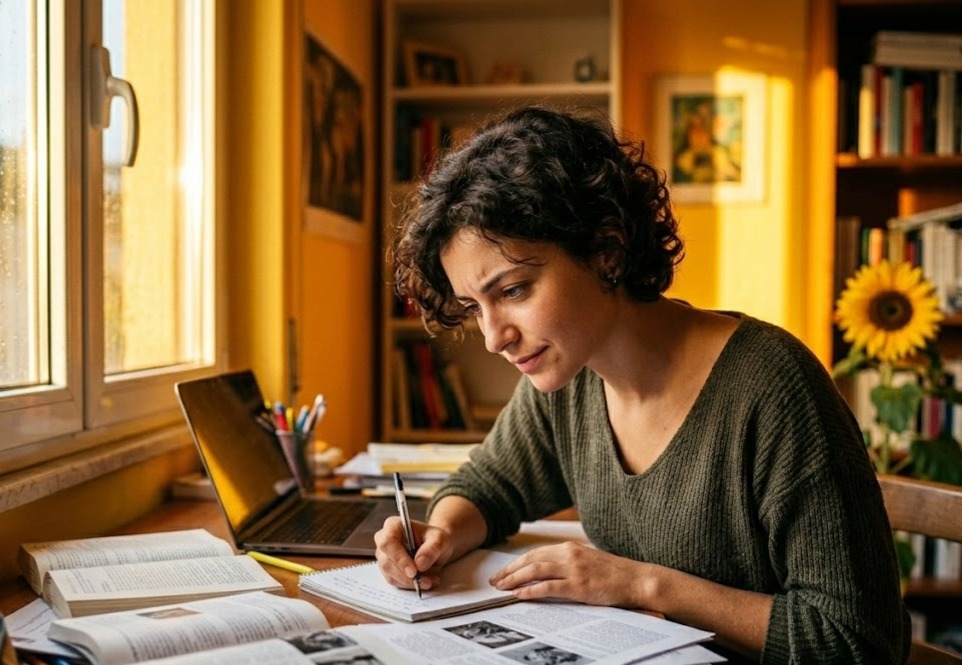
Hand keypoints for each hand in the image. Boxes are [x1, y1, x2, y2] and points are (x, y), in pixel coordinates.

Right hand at [373, 516, 454, 590]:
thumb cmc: (435, 539)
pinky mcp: (388, 570)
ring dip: (410, 582)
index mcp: (393, 526)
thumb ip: (432, 548)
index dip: (398, 558)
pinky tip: (425, 582)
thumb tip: (419, 564)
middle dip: (406, 575)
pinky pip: (395, 582)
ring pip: (390, 575)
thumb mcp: (440, 539)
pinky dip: (410, 585)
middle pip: (386, 562)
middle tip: (425, 581)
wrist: (435, 547)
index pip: (387, 542)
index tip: (413, 571)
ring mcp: (384, 557)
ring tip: (430, 581)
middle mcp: (384, 540)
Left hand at [488, 542, 651, 607]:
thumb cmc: (614, 574)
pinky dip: (531, 591)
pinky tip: (520, 595)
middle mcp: (569, 554)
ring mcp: (574, 569)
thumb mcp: (587, 561)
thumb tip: (545, 572)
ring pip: (535, 571)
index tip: (503, 571)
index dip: (516, 562)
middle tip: (495, 580)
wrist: (636, 580)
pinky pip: (548, 587)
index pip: (535, 553)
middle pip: (531, 559)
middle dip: (510, 570)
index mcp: (570, 548)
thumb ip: (567, 562)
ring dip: (515, 579)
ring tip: (501, 587)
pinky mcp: (578, 586)